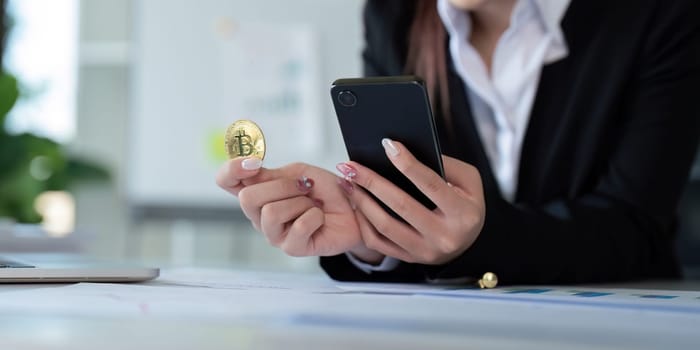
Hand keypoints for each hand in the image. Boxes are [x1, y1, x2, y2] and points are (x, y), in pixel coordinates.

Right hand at [216, 157, 367, 256]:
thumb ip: (272, 175)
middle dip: (282, 186)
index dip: (232, 169)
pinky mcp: (291, 248)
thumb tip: (251, 169)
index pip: (226, 180)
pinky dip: (315, 215)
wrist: (354, 209)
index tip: (254, 163)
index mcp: (258, 192)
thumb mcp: (299, 173)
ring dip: (300, 202)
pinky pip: (298, 226)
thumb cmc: (326, 191)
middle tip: (304, 187)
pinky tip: (319, 218)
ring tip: (313, 204)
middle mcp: (259, 214)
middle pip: (247, 198)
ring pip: (271, 213)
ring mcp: (273, 234)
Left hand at [336, 139, 484, 264]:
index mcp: (464, 214)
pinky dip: (362, 221)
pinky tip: (355, 203)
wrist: (467, 238)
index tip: (388, 145)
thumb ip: (444, 164)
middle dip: (372, 182)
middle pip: (401, 205)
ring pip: (385, 225)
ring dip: (361, 201)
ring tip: (347, 182)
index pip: (430, 184)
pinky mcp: (410, 259)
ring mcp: (426, 251)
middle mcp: (445, 237)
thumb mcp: (468, 180)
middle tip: (351, 165)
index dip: (407, 164)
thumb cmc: (466, 203)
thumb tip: (405, 153)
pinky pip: (378, 242)